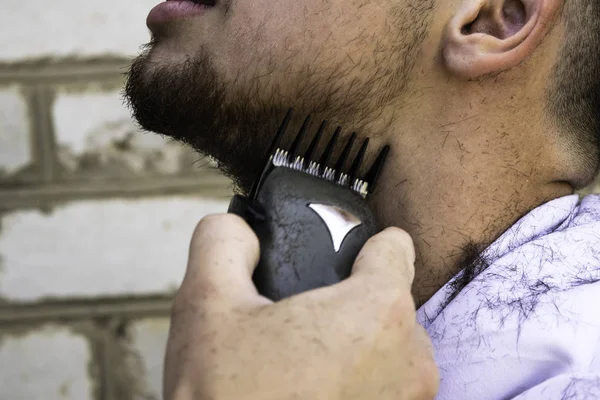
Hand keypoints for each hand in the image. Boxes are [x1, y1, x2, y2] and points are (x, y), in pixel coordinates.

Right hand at [164, 214, 438, 399]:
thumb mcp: (206, 306)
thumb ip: (223, 243)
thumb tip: (240, 232)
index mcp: (377, 310)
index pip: (394, 246)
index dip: (361, 245)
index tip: (336, 262)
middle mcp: (412, 358)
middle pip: (387, 301)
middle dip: (346, 307)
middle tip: (296, 331)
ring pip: (387, 349)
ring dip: (352, 352)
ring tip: (299, 371)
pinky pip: (385, 389)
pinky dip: (356, 388)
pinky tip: (310, 397)